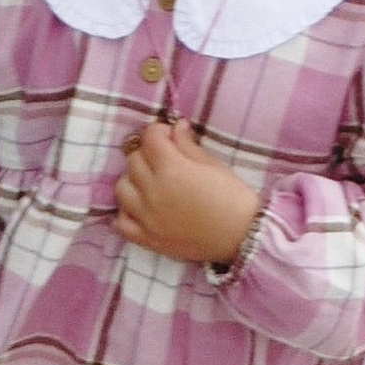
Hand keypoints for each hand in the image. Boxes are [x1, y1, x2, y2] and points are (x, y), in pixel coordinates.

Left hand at [115, 118, 260, 266]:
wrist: (243, 237)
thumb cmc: (233, 198)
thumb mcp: (213, 165)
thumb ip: (188, 145)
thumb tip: (176, 127)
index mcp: (172, 169)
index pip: (150, 138)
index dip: (159, 131)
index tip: (169, 136)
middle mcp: (154, 191)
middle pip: (134, 160)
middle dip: (148, 153)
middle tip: (164, 159)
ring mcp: (147, 217)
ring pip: (122, 187)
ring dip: (134, 180)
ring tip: (151, 183)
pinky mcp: (147, 238)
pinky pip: (121, 221)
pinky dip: (127, 212)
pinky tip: (141, 208)